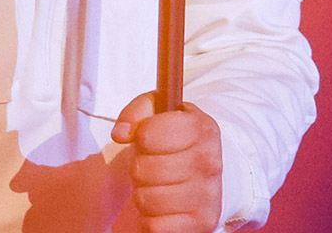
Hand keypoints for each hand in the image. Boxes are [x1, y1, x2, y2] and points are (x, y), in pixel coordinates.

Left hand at [111, 92, 222, 232]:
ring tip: (157, 185)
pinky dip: (151, 219)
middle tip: (152, 165)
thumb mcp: (161, 113)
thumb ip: (137, 112)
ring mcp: (207, 196)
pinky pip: (155, 226)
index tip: (149, 139)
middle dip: (139, 167)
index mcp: (202, 129)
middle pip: (144, 169)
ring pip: (147, 199)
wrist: (208, 172)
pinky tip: (162, 207)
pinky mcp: (201, 224)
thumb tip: (121, 133)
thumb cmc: (177, 141)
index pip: (149, 134)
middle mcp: (210, 162)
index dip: (142, 137)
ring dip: (143, 194)